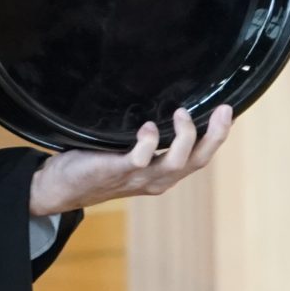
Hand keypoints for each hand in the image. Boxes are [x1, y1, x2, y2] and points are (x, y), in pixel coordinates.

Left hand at [28, 105, 233, 216]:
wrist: (61, 187)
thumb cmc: (97, 165)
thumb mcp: (130, 152)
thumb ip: (148, 139)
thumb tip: (162, 103)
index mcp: (163, 175)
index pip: (200, 158)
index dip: (218, 136)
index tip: (228, 110)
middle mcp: (156, 179)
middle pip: (197, 161)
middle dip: (215, 136)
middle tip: (224, 110)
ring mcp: (138, 178)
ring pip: (175, 163)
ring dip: (184, 137)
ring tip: (181, 113)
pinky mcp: (117, 171)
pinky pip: (140, 160)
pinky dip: (148, 144)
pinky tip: (148, 128)